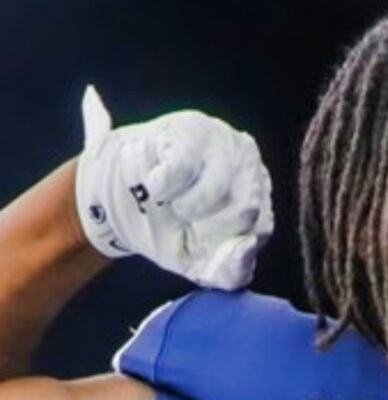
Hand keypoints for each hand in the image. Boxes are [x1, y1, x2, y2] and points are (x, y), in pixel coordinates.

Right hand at [74, 86, 273, 289]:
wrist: (114, 199)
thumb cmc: (167, 227)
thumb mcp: (197, 261)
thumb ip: (230, 270)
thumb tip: (248, 248)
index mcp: (258, 201)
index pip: (260, 229)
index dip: (223, 243)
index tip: (198, 240)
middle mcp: (250, 167)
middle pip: (246, 209)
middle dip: (205, 226)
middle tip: (182, 219)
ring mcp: (225, 143)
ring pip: (219, 189)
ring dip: (185, 206)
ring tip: (170, 201)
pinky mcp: (193, 128)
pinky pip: (184, 167)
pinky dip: (162, 186)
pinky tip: (156, 185)